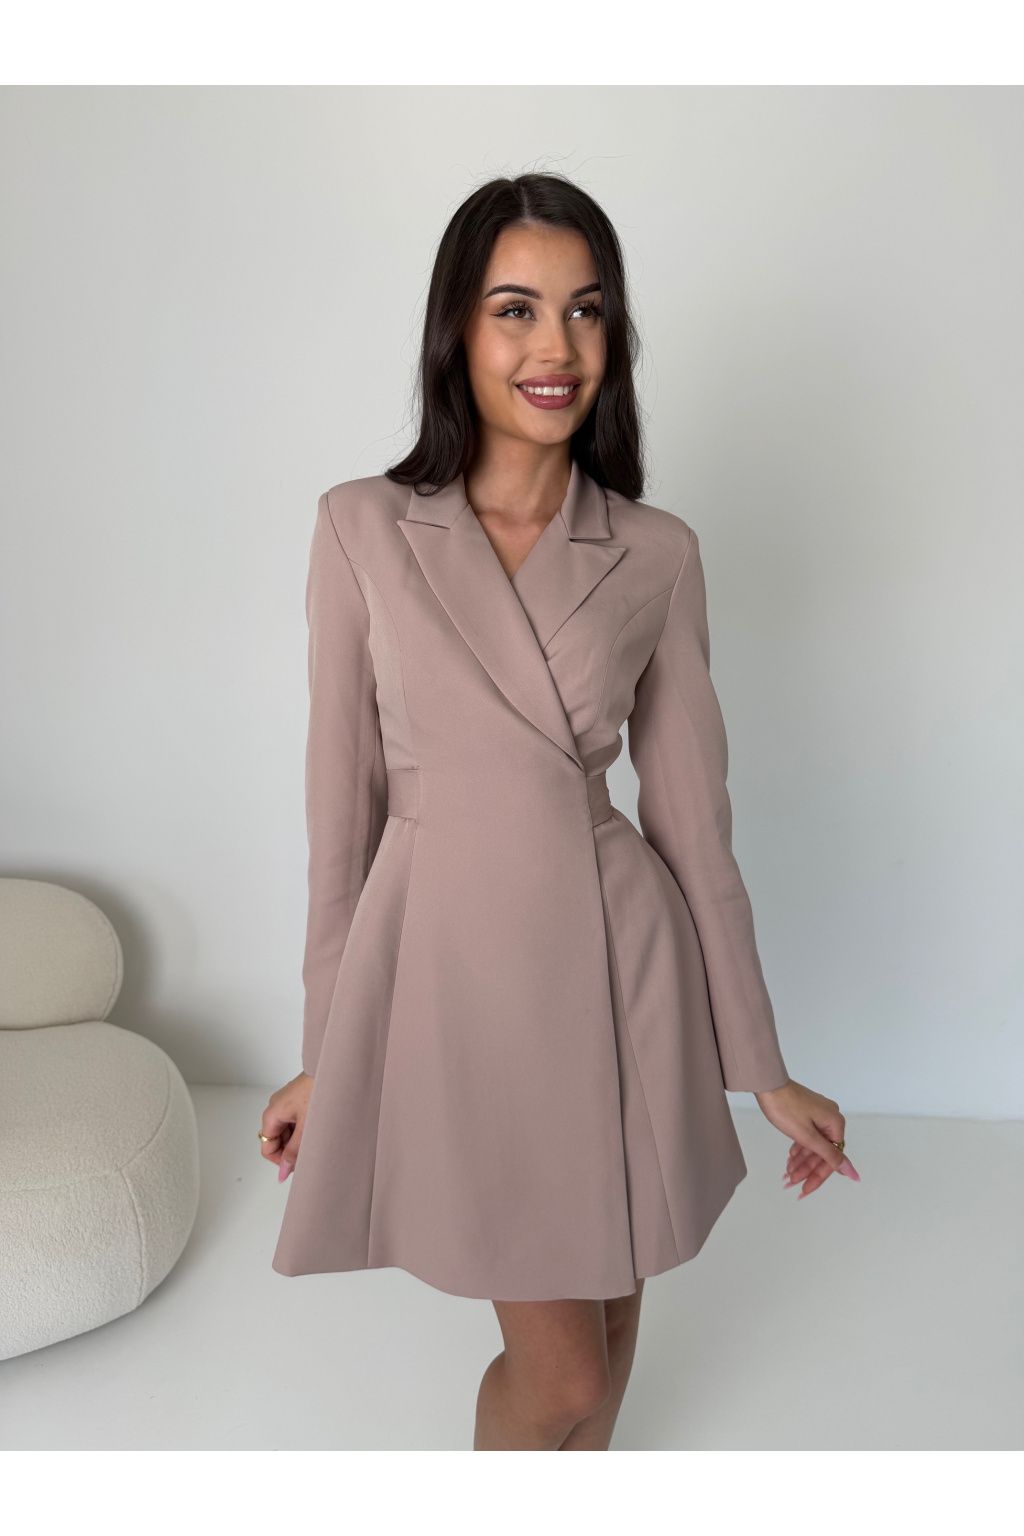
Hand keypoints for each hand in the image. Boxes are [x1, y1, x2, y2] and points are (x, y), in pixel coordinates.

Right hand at [259, 1071, 313, 1182]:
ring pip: (287, 1130)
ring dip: (298, 1139)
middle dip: (291, 1149)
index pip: (267, 1147)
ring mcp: (287, 1102)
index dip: (280, 1160)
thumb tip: (283, 1171)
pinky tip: (317, 1128)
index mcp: (272, 1114)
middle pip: (276, 1139)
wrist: (334, 1069)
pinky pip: (295, 1120)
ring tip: (316, 1138)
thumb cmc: (319, 1091)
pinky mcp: (298, 1098)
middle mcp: (276, 1107)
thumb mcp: (305, 1128)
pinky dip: (303, 1128)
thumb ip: (294, 1151)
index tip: (296, 1166)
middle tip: (309, 1153)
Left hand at [753, 1077, 859, 1197]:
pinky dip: (799, 1147)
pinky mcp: (808, 1112)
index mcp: (835, 1124)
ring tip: (787, 1174)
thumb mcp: (807, 1136)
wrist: (768, 1084)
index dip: (818, 1176)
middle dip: (806, 1169)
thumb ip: (829, 1155)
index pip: (831, 1158)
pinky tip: (790, 1158)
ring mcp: (819, 1114)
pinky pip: (808, 1135)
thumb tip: (852, 1172)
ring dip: (801, 1160)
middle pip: (822, 1152)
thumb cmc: (786, 1109)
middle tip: (790, 1183)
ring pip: (813, 1144)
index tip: (805, 1190)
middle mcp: (831, 1119)